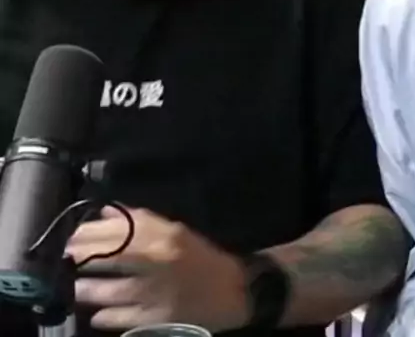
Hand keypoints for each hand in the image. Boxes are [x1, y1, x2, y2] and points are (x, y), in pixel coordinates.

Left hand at [67, 206, 248, 331]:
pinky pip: (122, 319)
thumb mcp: (175, 230)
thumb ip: (141, 220)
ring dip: (87, 290)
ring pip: (110, 292)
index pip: (116, 232)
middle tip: (65, 259)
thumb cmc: (202, 256)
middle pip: (109, 258)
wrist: (233, 291)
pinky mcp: (156, 319)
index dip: (89, 235)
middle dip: (82, 258)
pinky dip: (105, 317)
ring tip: (74, 288)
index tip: (72, 236)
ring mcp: (154, 292)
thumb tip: (108, 212)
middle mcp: (156, 262)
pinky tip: (97, 314)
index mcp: (162, 237)